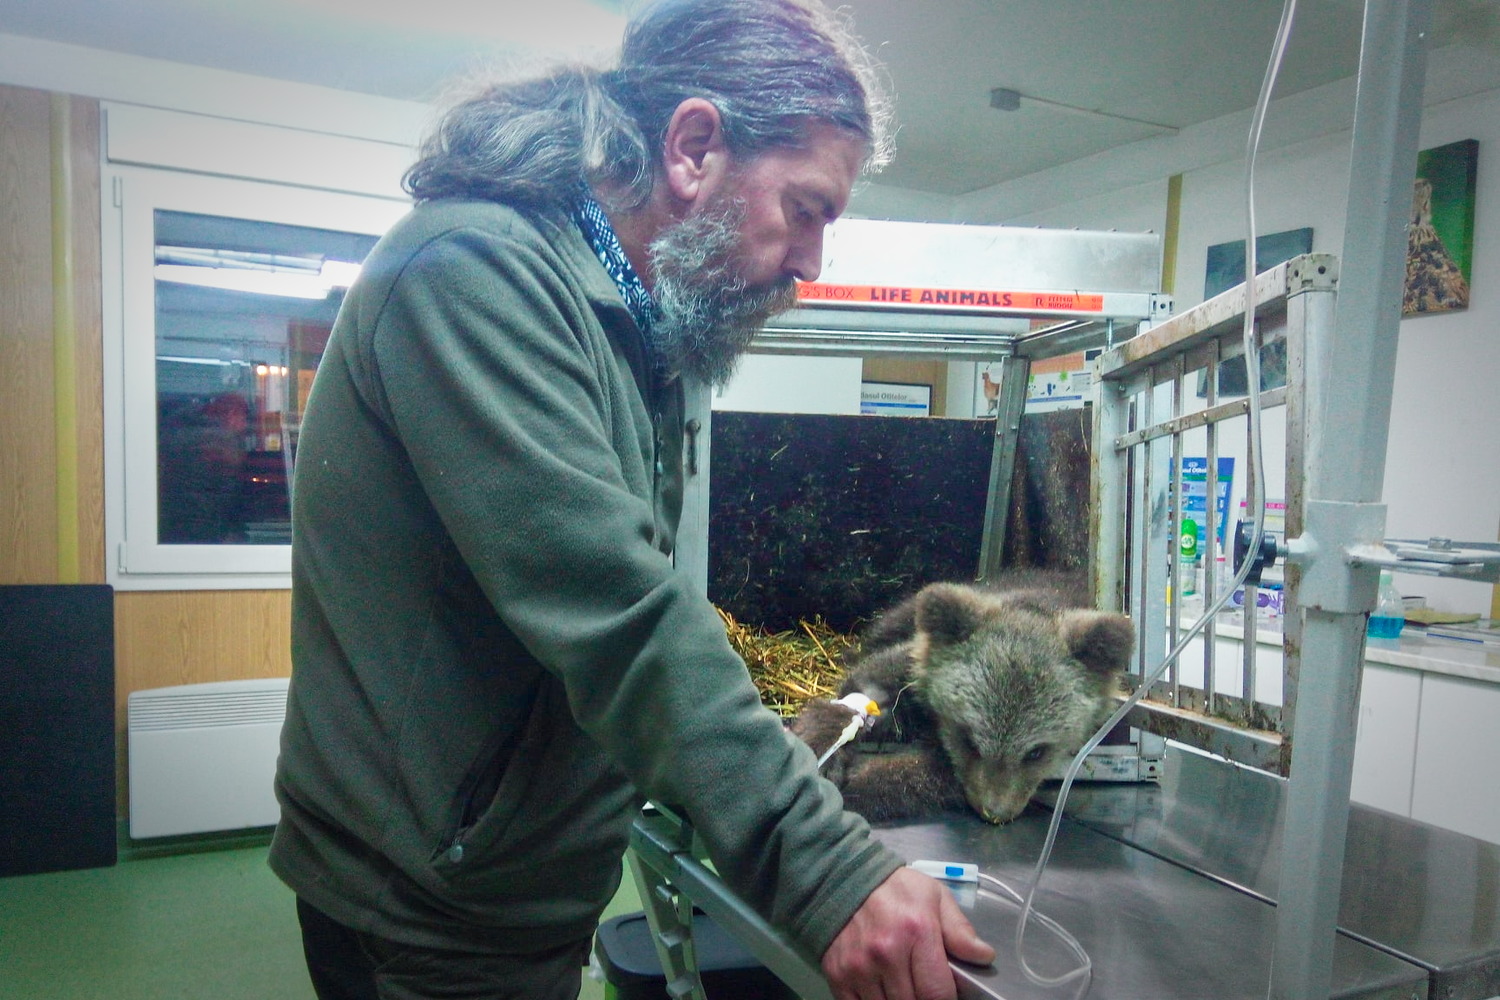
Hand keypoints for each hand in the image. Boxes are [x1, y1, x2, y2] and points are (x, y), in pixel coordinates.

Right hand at [820, 866, 995, 999]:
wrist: (844, 877)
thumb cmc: (896, 889)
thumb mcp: (935, 897)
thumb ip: (960, 930)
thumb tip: (984, 957)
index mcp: (916, 932)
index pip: (938, 993)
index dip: (946, 999)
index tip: (944, 991)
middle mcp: (886, 953)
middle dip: (922, 998)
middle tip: (923, 984)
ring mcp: (858, 967)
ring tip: (902, 983)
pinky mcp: (838, 975)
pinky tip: (881, 988)